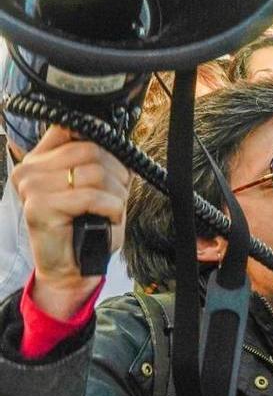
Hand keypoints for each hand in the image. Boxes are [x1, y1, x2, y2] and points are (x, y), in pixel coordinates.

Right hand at [10, 126, 129, 320]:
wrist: (71, 267)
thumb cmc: (85, 227)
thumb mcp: (90, 186)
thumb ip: (92, 160)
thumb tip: (112, 137)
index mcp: (39, 159)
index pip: (72, 128)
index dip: (103, 142)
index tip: (115, 163)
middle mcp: (30, 169)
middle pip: (91, 150)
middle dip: (117, 173)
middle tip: (118, 194)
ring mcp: (31, 187)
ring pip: (95, 173)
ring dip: (116, 194)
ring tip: (112, 209)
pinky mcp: (40, 206)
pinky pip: (91, 196)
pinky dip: (111, 208)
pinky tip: (107, 218)